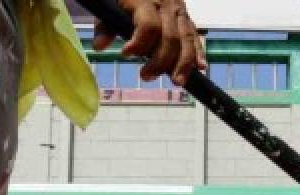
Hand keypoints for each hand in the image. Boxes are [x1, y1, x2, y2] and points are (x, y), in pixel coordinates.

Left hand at [93, 0, 207, 86]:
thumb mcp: (109, 6)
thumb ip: (105, 26)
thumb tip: (99, 46)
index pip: (149, 26)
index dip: (139, 44)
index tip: (125, 53)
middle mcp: (166, 4)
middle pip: (170, 38)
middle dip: (160, 61)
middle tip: (145, 76)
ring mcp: (179, 10)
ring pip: (186, 39)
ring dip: (183, 63)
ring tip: (177, 82)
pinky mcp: (186, 16)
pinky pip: (194, 35)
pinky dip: (198, 52)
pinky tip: (199, 68)